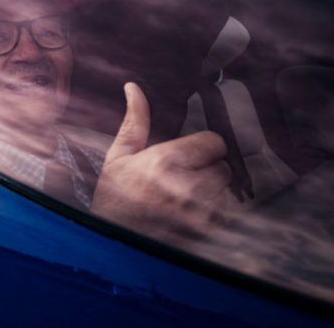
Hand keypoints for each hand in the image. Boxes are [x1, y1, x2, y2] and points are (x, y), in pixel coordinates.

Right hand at [91, 82, 230, 240]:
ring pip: (223, 193)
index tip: (185, 156)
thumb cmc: (113, 199)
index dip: (201, 147)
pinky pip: (221, 215)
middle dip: (204, 171)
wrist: (110, 245)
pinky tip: (181, 217)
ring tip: (177, 200)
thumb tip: (134, 88)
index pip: (214, 143)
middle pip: (222, 168)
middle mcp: (185, 188)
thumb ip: (135, 122)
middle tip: (178, 180)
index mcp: (164, 162)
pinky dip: (207, 215)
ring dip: (208, 194)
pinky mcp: (204, 235)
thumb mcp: (118, 158)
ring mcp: (197, 215)